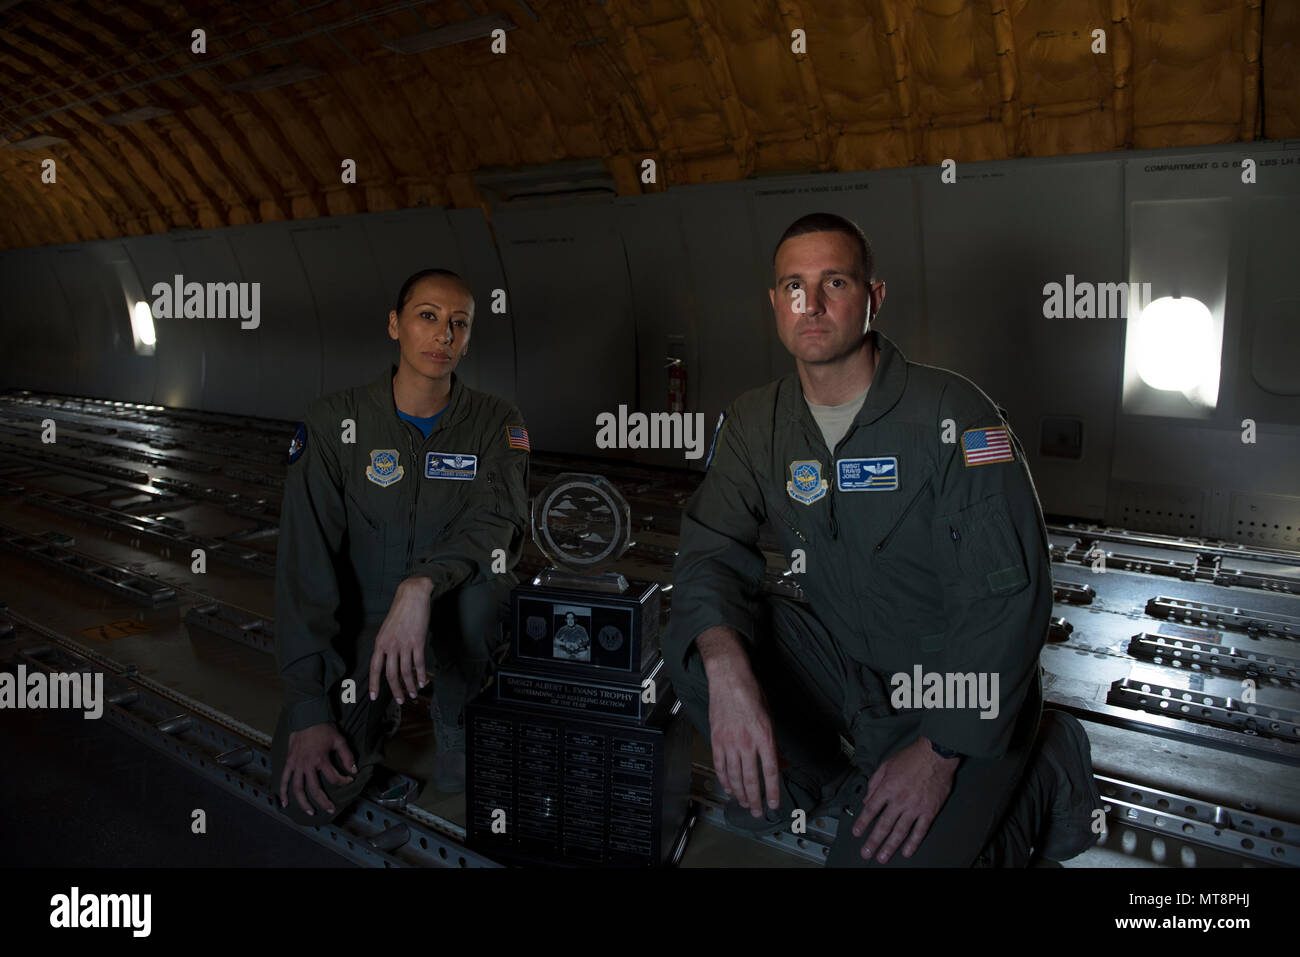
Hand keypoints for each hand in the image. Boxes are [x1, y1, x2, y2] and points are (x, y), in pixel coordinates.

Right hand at [279, 722, 356, 816]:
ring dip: (303, 802)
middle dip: (324, 801)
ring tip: (310, 812)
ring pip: (298, 789)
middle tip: (330, 809)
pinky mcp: (288, 762)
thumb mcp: (339, 740)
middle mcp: (307, 765)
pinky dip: (282, 791)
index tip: (349, 779)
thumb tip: (353, 770)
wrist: (307, 717)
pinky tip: (284, 802)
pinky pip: (284, 779)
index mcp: (321, 760)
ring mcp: (296, 765)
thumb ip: (347, 756)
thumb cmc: (324, 728)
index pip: (334, 778)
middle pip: (315, 789)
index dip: (343, 781)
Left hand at [369, 575, 432, 702]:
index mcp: (380, 642)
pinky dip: (421, 675)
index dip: (374, 684)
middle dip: (395, 690)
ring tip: (413, 694)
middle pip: (391, 674)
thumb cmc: (400, 611)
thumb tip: (387, 659)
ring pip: (406, 672)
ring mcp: (404, 644)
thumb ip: (386, 644)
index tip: (374, 697)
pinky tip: (424, 681)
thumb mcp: (387, 628)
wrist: (412, 595)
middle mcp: (390, 645)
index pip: (374, 668)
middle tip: (400, 700)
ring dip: (410, 686)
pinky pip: (419, 663)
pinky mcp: (418, 641)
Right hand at [697, 627, 779, 816]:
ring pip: (734, 776)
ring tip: (743, 804)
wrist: (728, 678)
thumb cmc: (751, 693)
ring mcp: (729, 742)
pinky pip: (720, 765)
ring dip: (739, 793)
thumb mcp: (770, 717)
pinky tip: (728, 788)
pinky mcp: (716, 739)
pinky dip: (724, 779)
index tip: (773, 804)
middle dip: (754, 799)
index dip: (772, 791)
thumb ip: (774, 744)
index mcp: (764, 736)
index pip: (770, 771)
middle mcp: (747, 742)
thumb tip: (781, 764)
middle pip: (750, 779)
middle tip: (756, 812)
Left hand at [851, 736, 957, 861]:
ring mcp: (915, 807)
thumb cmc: (912, 757)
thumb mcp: (887, 765)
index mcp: (888, 788)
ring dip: (890, 846)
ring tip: (883, 857)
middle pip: (883, 825)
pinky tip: (907, 851)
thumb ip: (875, 783)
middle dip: (873, 841)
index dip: (862, 822)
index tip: (857, 833)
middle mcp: (900, 800)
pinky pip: (920, 831)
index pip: (871, 809)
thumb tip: (867, 799)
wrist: (936, 754)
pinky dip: (913, 843)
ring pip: (900, 831)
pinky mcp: (929, 811)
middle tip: (866, 853)